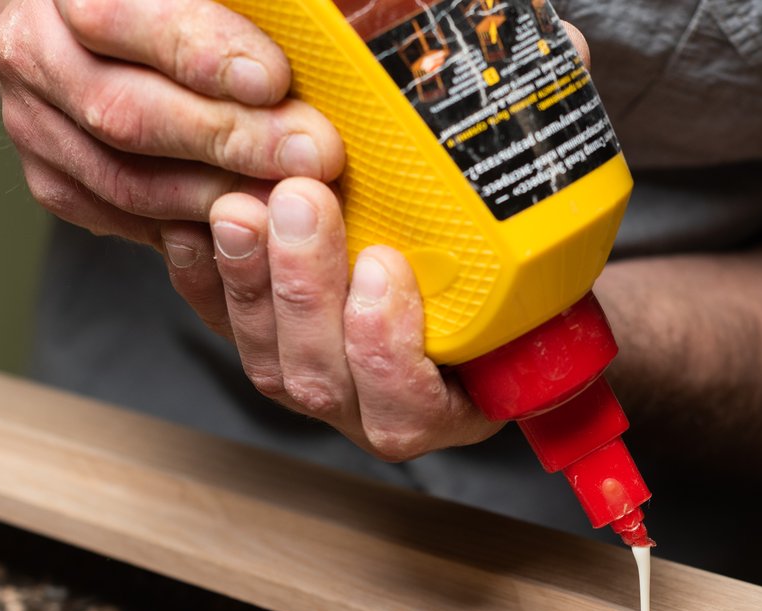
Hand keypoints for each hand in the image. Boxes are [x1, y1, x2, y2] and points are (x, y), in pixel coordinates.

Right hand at [0, 0, 342, 274]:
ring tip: (292, 199)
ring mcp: (32, 124)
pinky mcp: (52, 181)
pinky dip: (193, 230)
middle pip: (127, 112)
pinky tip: (250, 229)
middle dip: (229, 140)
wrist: (59, 28)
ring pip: (125, 181)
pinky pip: (125, 220)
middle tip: (310, 154)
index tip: (273, 79)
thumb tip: (315, 20)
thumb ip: (230, 3)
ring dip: (218, 198)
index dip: (203, 53)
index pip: (122, 16)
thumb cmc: (146, 2)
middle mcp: (33, 53)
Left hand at [155, 20, 592, 461]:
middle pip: (322, 377)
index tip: (386, 267)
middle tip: (302, 199)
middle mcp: (373, 406)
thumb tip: (563, 52)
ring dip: (251, 278)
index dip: (386, 349)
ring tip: (242, 202)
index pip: (406, 407)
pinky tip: (198, 223)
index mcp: (448, 402)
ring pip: (266, 358)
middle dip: (306, 286)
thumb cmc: (508, 260)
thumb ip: (541, 151)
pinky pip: (221, 326)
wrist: (471, 285)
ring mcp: (316, 382)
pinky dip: (205, 278)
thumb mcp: (536, 219)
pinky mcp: (265, 346)